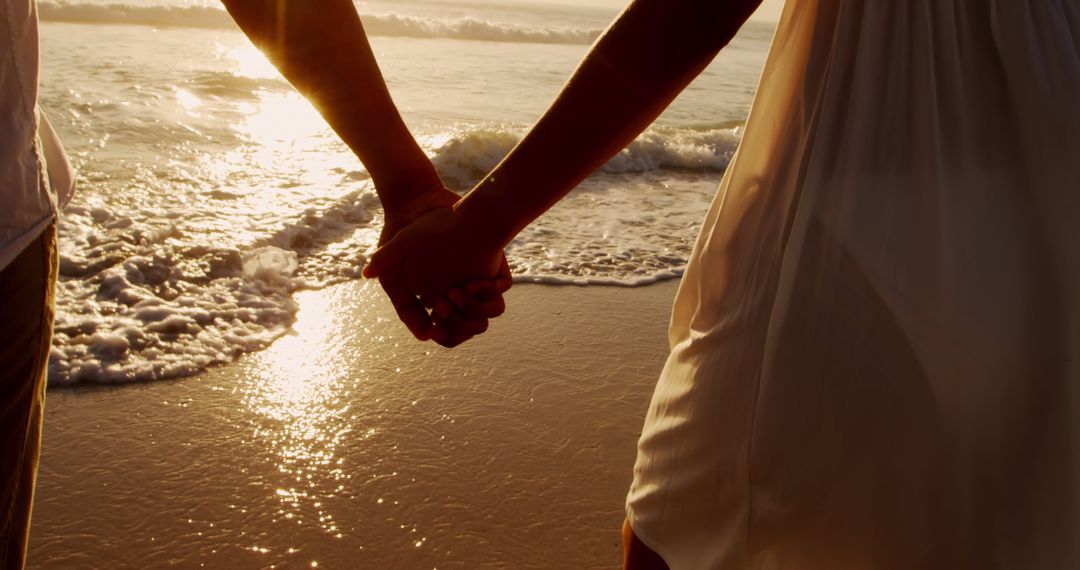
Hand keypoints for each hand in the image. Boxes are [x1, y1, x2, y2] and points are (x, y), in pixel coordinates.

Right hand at [376, 185, 509, 344]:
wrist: (418, 205)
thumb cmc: (402, 243)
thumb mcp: (393, 277)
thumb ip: (404, 306)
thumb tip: (424, 337)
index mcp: (441, 303)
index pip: (452, 334)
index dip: (447, 336)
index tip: (434, 329)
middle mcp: (462, 294)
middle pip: (473, 326)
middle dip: (461, 325)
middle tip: (443, 308)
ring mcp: (478, 279)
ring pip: (489, 310)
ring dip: (475, 310)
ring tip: (455, 294)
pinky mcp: (493, 263)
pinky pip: (501, 287)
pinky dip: (490, 290)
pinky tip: (472, 283)